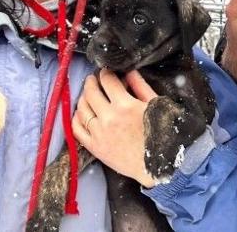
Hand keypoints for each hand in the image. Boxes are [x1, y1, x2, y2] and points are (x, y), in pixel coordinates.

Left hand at [72, 70, 155, 187]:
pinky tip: (81, 113)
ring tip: (88, 95)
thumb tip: (129, 72)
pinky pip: (77, 129)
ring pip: (82, 108)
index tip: (106, 72)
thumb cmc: (160, 134)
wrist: (155, 165)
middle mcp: (108, 117)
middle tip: (93, 79)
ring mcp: (99, 133)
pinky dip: (76, 118)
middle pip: (91, 92)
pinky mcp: (94, 147)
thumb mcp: (155, 106)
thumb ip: (140, 86)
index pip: (107, 80)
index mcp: (125, 105)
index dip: (105, 73)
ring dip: (83, 97)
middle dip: (91, 81)